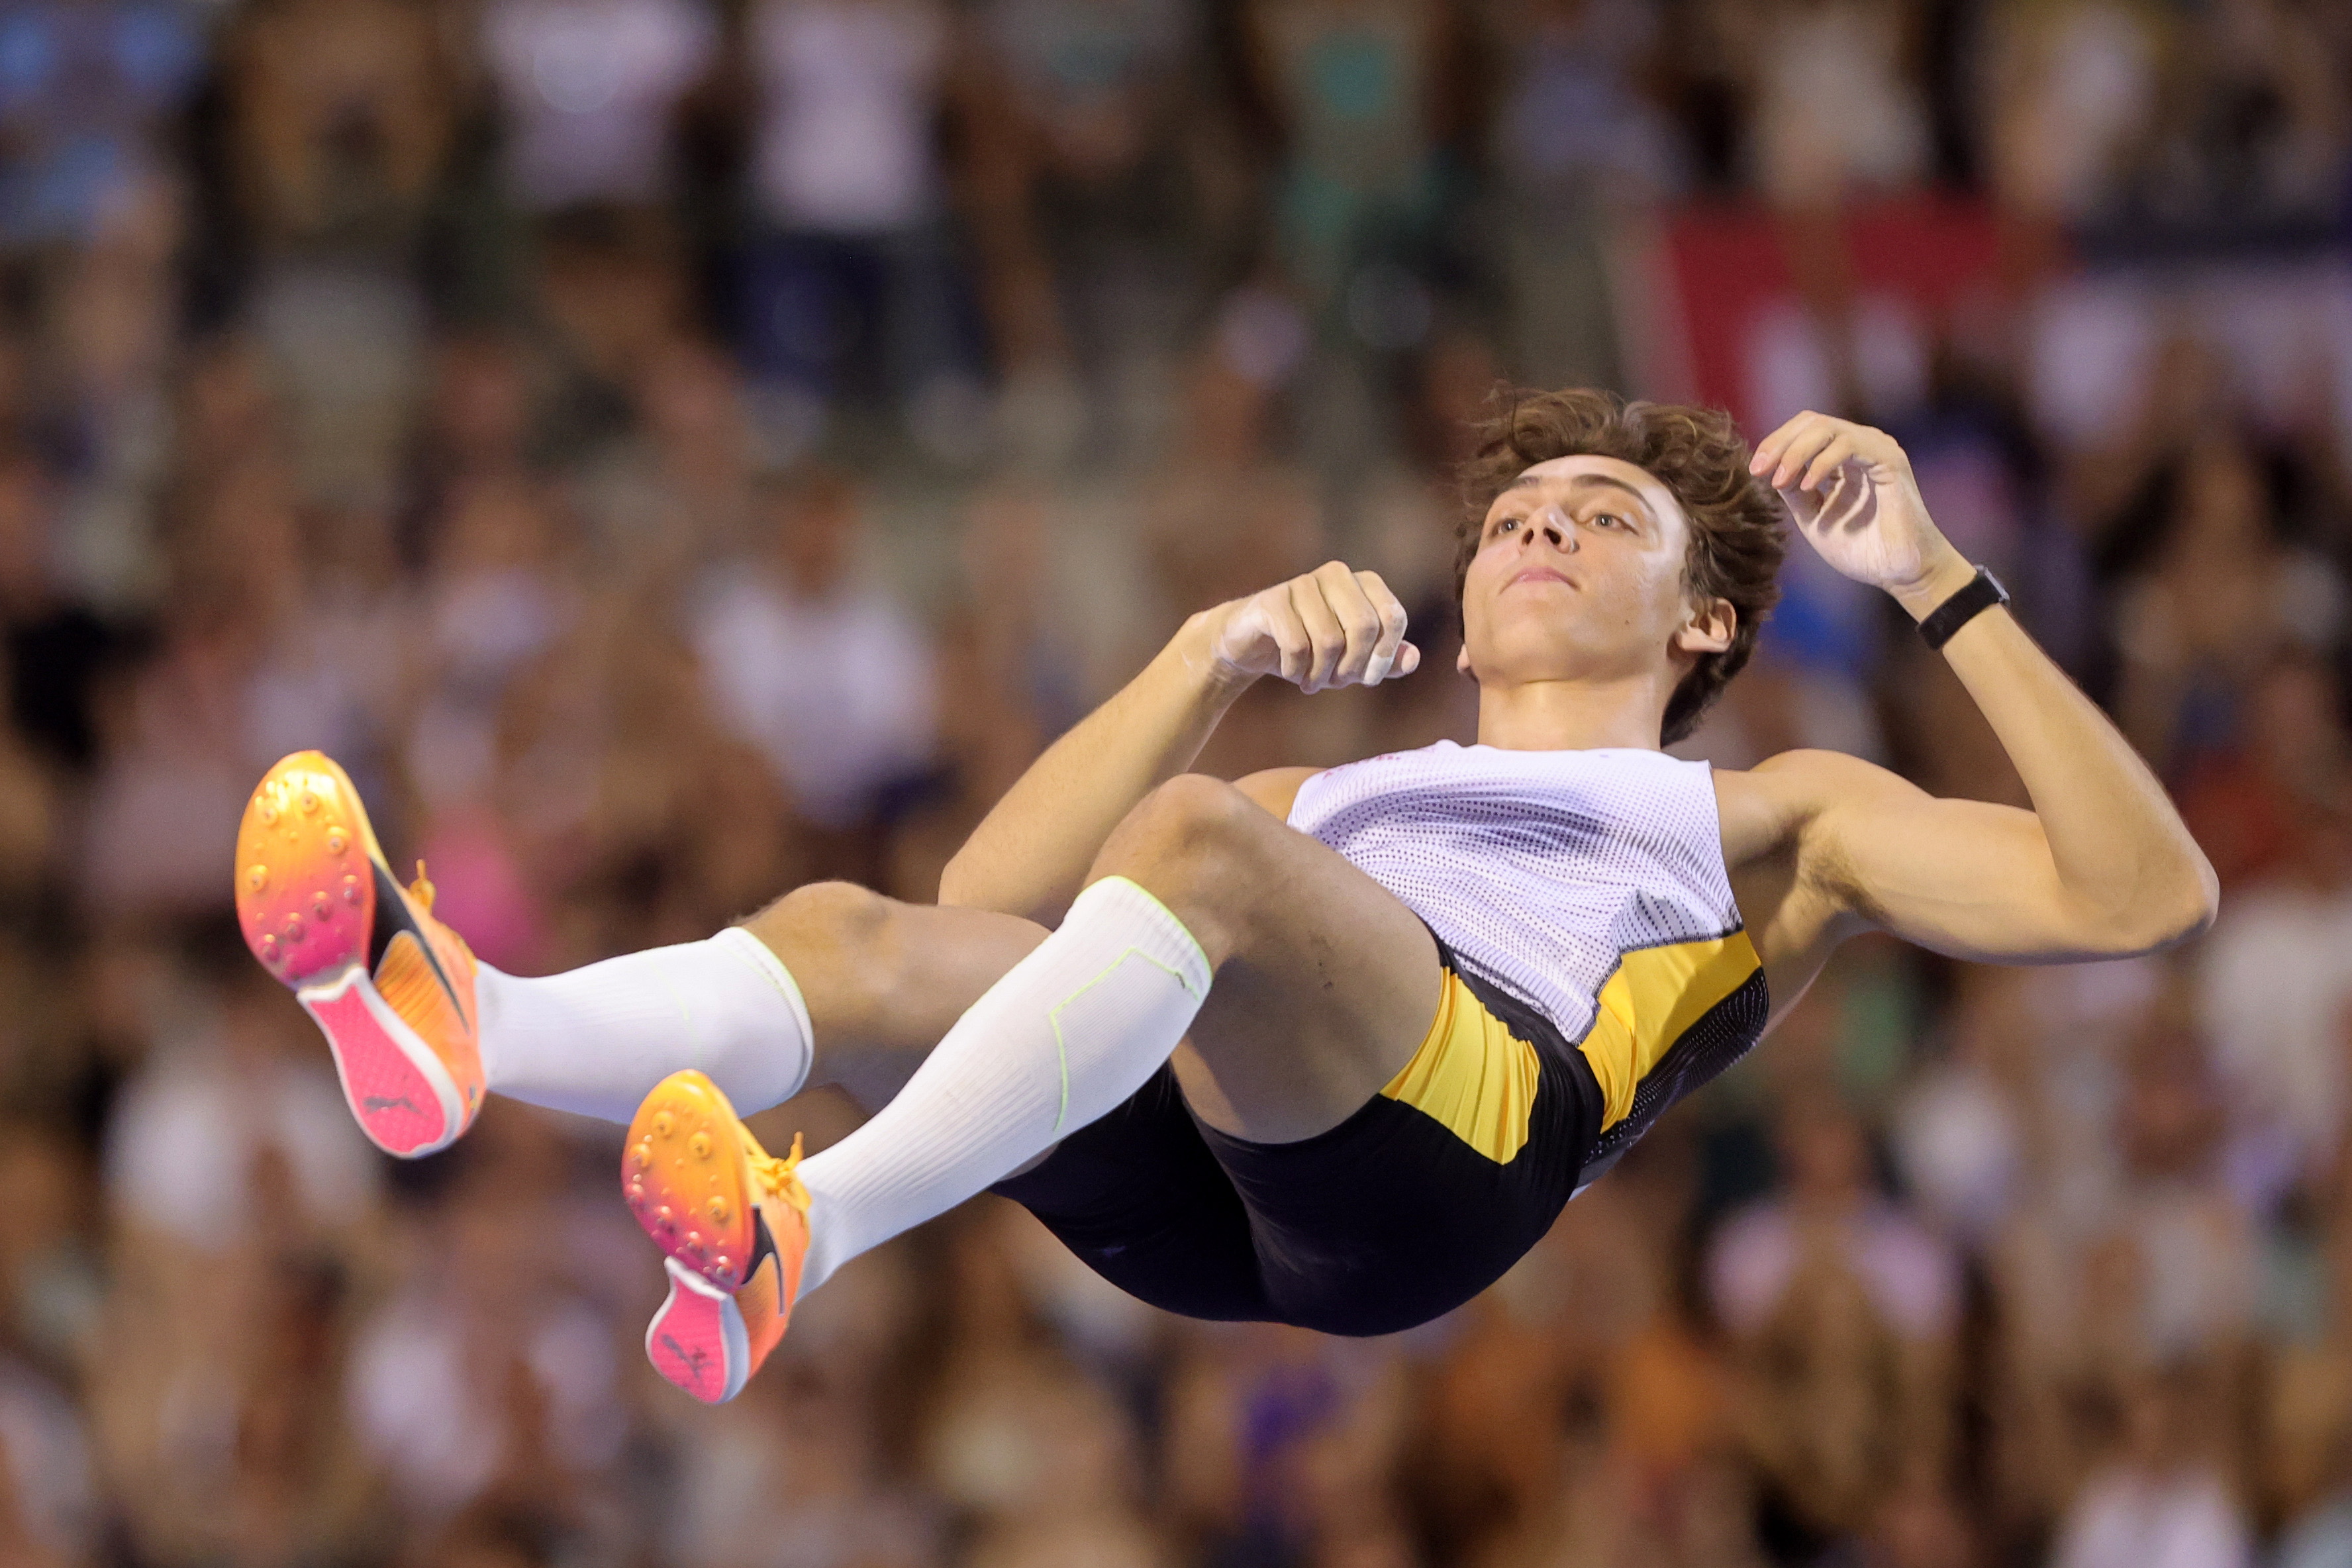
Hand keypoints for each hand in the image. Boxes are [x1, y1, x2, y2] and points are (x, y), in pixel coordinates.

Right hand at [1204, 563, 1421, 693]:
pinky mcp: (1271, 601)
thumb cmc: (1310, 649)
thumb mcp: (1353, 659)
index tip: (1368, 679)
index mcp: (1363, 582)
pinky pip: (1296, 645)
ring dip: (1321, 674)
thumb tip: (1413, 659)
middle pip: (1365, 626)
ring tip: (1312, 681)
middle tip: (1337, 683)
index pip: (1393, 616)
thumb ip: (1386, 660)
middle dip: (1353, 666)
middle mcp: (1336, 574)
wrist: (1249, 644)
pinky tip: (1292, 673)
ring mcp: (1302, 584)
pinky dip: (1296, 670)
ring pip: (1329, 640)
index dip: (1385, 656)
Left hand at [1749, 412, 1973, 613]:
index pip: (1804, 430)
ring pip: (1827, 428)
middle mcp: (1860, 445)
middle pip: (1811, 422)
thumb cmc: (1860, 547)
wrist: (1897, 572)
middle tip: (1759, 470)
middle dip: (1779, 443)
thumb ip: (1793, 491)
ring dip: (1796, 452)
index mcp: (1842, 456)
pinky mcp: (1890, 460)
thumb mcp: (1813, 516)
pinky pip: (1850, 445)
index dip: (1775, 444)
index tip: (1754, 471)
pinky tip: (1808, 486)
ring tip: (1780, 480)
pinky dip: (1822, 463)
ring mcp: (1876, 449)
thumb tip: (1769, 471)